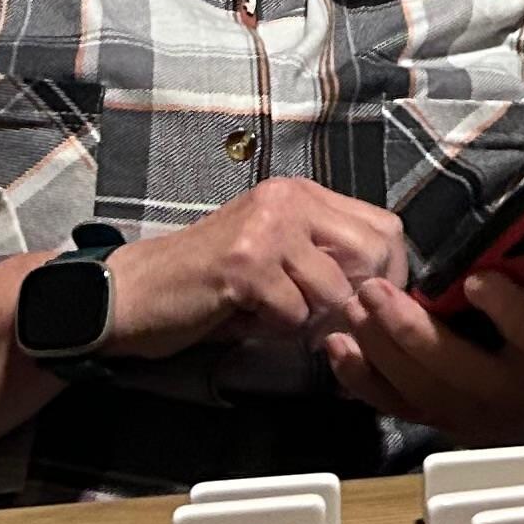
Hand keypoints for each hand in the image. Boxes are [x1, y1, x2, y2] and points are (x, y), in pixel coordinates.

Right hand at [99, 179, 404, 361]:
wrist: (132, 292)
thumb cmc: (206, 282)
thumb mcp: (274, 254)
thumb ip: (323, 258)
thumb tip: (381, 289)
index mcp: (300, 194)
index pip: (384, 226)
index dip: (391, 272)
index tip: (373, 305)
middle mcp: (288, 200)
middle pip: (371, 253)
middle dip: (356, 300)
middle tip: (322, 320)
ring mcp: (266, 230)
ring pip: (333, 290)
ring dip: (307, 318)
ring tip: (269, 312)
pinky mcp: (245, 265)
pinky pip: (294, 314)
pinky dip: (275, 329)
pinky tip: (245, 317)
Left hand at [315, 265, 523, 447]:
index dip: (503, 305)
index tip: (477, 277)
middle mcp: (506, 390)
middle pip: (451, 363)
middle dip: (409, 326)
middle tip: (377, 289)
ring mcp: (467, 411)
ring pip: (414, 384)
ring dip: (377, 345)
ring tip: (355, 305)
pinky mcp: (438, 419)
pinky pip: (392, 403)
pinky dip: (360, 378)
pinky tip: (339, 346)